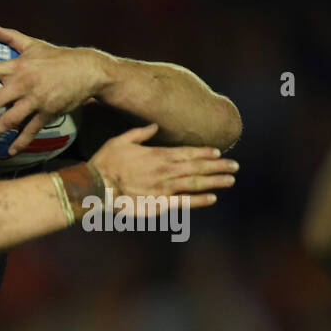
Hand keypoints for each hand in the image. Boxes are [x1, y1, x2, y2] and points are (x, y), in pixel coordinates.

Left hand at [0, 25, 109, 155]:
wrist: (88, 70)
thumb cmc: (58, 57)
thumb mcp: (34, 44)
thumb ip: (11, 37)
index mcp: (18, 66)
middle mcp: (23, 84)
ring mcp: (35, 100)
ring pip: (10, 120)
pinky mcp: (47, 113)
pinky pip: (31, 130)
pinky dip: (20, 142)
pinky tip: (9, 152)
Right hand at [90, 123, 236, 208]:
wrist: (95, 187)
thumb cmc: (105, 163)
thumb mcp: (120, 141)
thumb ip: (139, 133)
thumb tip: (154, 126)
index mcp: (158, 155)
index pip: (188, 152)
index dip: (205, 153)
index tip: (219, 153)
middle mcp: (165, 171)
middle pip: (197, 168)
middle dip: (218, 167)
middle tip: (235, 166)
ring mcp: (163, 188)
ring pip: (195, 184)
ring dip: (215, 182)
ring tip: (230, 180)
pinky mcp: (158, 204)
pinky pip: (183, 202)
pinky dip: (199, 200)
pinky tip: (212, 198)